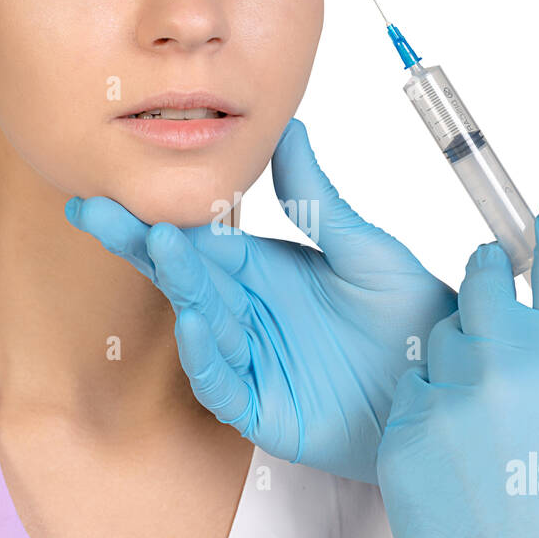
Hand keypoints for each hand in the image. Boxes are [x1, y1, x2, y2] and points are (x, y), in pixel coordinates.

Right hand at [65, 117, 454, 483]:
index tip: (111, 190)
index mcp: (264, 271)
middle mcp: (248, 313)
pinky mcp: (261, 409)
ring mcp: (250, 361)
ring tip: (163, 245)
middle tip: (94, 210)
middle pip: (183, 275)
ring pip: (198, 322)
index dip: (155, 216)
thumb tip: (289, 128)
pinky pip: (221, 384)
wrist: (444, 385)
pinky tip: (193, 322)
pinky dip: (204, 356)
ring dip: (178, 285)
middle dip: (139, 243)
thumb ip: (317, 199)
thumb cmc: (410, 318)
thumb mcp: (365, 249)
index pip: (199, 238)